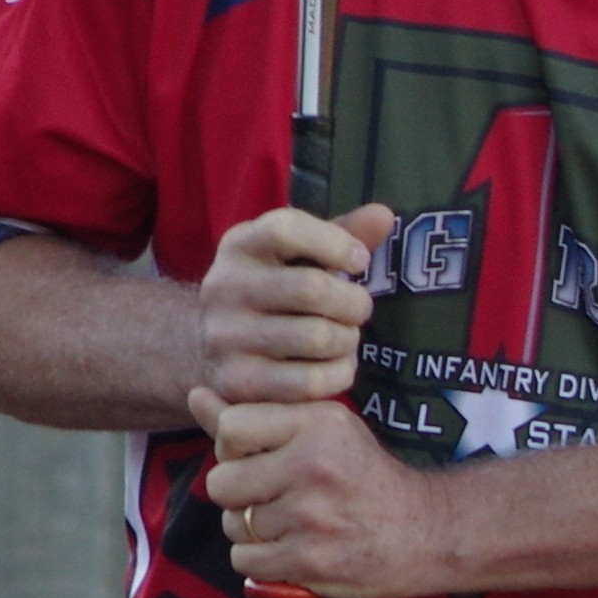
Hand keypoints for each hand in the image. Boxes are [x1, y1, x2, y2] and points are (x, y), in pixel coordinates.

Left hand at [197, 387, 456, 597]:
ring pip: (234, 526)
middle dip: (239, 495)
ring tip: (291, 524)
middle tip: (274, 497)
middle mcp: (314, 464)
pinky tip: (293, 550)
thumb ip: (256, 417)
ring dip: (253, 531)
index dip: (234, 449)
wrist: (426, 530)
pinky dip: (262, 562)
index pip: (230, 428)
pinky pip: (246, 561)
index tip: (261, 458)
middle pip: (222, 483)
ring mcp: (311, 515)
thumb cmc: (364, 476)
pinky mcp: (310, 559)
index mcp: (317, 422)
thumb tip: (195, 395)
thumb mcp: (322, 430)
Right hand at [198, 205, 383, 414]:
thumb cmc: (272, 293)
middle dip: (353, 302)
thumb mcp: (296, 256)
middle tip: (359, 309)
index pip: (286, 229)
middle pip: (312, 289)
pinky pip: (310, 381)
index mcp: (239, 246)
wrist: (211, 350)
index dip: (336, 243)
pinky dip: (338, 374)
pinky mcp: (236, 382)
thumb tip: (385, 215)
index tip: (360, 259)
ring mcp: (225, 337)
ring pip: (317, 338)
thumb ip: (339, 234)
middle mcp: (224, 287)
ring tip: (346, 338)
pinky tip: (336, 366)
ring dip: (348, 340)